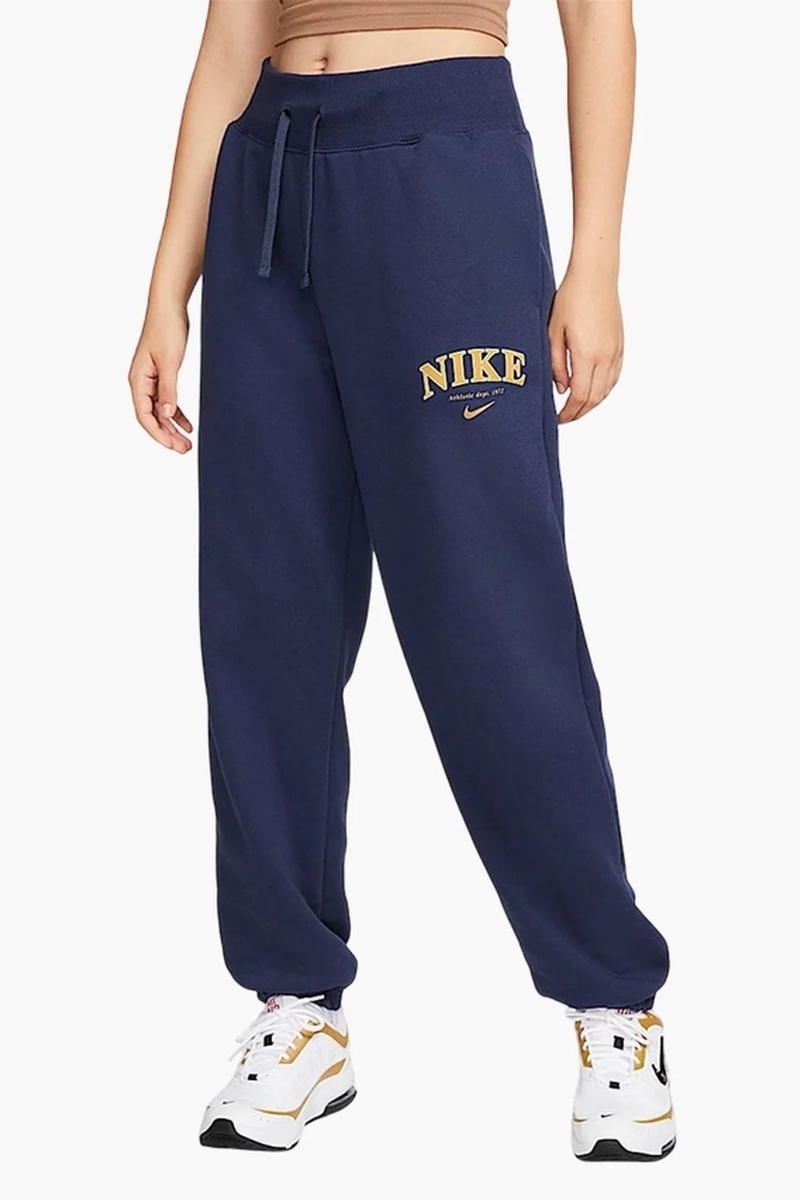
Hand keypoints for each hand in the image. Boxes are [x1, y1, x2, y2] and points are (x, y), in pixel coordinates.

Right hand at [129, 305, 192, 451]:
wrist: (169, 307)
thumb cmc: (166, 329)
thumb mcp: (170, 362)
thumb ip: (169, 390)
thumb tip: (167, 415)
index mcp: (138, 380)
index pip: (144, 415)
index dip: (158, 433)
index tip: (172, 446)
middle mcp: (141, 382)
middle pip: (152, 417)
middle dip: (167, 435)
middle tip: (184, 449)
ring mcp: (151, 379)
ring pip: (160, 411)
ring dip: (172, 428)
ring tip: (187, 443)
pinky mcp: (162, 375)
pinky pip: (167, 401)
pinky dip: (177, 414)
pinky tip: (187, 424)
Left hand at [548, 270, 623, 422]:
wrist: (596, 275)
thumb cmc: (570, 298)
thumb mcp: (553, 332)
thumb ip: (556, 364)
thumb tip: (562, 389)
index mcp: (587, 354)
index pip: (580, 396)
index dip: (569, 413)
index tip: (558, 419)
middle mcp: (606, 356)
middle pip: (595, 398)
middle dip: (580, 412)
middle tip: (566, 418)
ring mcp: (616, 351)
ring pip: (607, 390)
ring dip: (592, 403)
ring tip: (577, 407)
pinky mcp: (620, 344)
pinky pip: (615, 376)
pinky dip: (604, 389)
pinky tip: (593, 390)